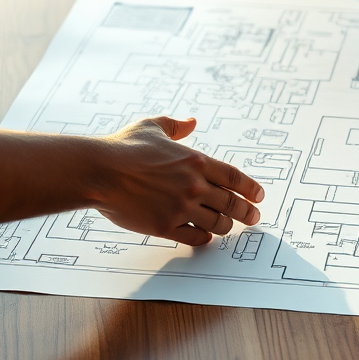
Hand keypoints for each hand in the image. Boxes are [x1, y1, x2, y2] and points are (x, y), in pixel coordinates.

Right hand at [88, 116, 264, 245]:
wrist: (99, 171)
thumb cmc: (123, 147)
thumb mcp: (152, 126)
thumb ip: (176, 126)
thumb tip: (191, 121)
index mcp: (195, 161)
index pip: (234, 177)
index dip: (251, 188)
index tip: (259, 196)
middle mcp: (194, 185)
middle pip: (232, 203)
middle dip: (247, 212)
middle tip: (254, 218)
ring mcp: (181, 207)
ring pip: (217, 223)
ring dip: (226, 226)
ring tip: (228, 227)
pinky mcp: (165, 226)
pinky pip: (194, 237)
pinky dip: (203, 238)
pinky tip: (204, 236)